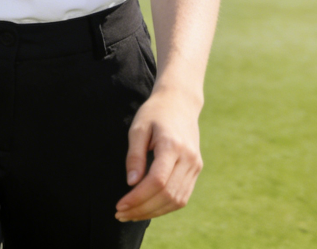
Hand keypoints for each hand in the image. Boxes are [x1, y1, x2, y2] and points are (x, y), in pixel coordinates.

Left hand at [114, 89, 202, 221]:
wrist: (180, 102)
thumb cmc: (155, 112)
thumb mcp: (138, 128)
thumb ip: (134, 155)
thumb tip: (131, 183)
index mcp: (172, 145)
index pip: (157, 181)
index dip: (138, 197)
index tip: (120, 204)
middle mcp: (188, 158)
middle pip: (167, 195)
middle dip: (142, 209)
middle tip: (121, 214)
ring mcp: (195, 165)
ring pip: (176, 200)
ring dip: (153, 212)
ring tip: (131, 214)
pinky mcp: (196, 169)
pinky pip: (182, 196)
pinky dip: (165, 206)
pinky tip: (147, 207)